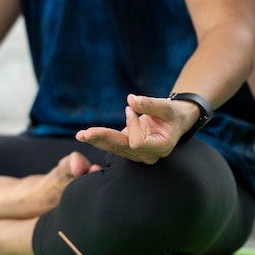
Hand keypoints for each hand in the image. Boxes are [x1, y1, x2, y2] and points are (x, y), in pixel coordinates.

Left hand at [75, 94, 198, 163]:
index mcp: (161, 147)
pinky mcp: (128, 149)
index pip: (138, 142)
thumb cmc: (173, 113)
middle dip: (103, 138)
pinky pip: (111, 145)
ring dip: (96, 140)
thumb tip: (131, 99)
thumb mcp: (166, 106)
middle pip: (122, 147)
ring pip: (114, 148)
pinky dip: (99, 139)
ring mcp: (137, 154)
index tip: (131, 108)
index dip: (132, 125)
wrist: (174, 121)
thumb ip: (149, 104)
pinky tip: (84, 136)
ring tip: (80, 135)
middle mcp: (148, 155)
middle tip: (85, 133)